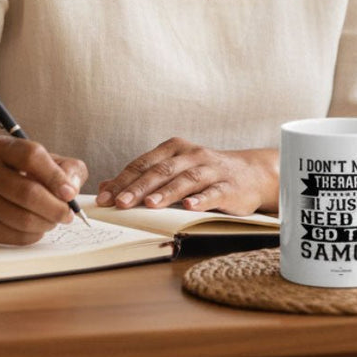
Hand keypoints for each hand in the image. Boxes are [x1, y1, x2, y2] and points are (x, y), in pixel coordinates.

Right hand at [0, 135, 88, 244]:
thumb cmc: (17, 174)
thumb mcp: (42, 161)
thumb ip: (67, 168)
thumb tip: (72, 189)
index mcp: (0, 148)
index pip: (31, 156)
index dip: (55, 176)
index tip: (71, 193)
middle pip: (28, 193)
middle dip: (56, 208)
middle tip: (68, 214)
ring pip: (23, 219)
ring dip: (47, 223)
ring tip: (53, 219)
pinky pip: (15, 236)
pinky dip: (34, 234)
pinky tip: (36, 227)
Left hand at [96, 138, 277, 215]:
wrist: (252, 173)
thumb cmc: (205, 173)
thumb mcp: (173, 169)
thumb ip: (142, 178)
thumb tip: (106, 188)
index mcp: (174, 149)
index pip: (143, 164)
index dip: (123, 181)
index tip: (105, 198)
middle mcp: (192, 155)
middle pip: (161, 171)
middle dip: (139, 187)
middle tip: (120, 203)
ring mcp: (212, 170)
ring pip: (186, 179)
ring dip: (167, 192)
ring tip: (150, 204)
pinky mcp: (229, 186)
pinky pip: (214, 192)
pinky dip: (201, 199)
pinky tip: (189, 207)